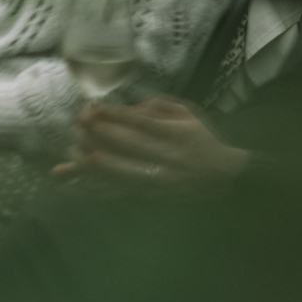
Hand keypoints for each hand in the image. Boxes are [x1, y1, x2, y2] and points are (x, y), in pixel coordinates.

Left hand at [55, 97, 250, 184]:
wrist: (224, 176)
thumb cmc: (201, 138)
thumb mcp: (188, 113)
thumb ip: (160, 106)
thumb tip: (132, 107)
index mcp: (177, 133)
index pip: (143, 123)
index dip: (116, 115)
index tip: (93, 107)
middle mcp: (170, 157)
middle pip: (132, 146)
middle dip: (102, 134)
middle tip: (78, 123)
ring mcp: (162, 179)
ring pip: (127, 172)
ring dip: (100, 164)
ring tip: (77, 154)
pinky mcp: (156, 194)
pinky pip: (127, 190)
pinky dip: (105, 186)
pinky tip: (86, 181)